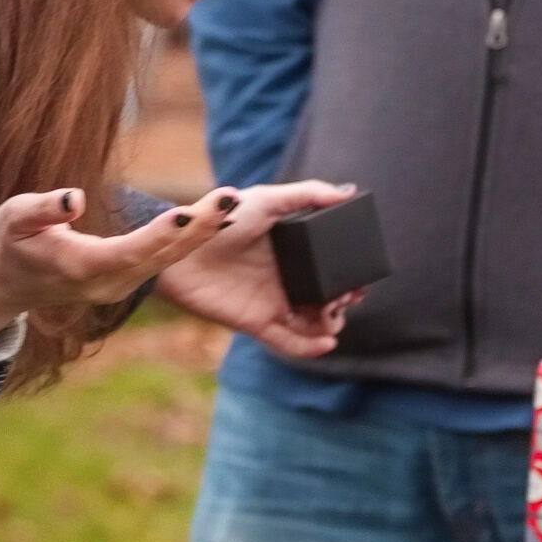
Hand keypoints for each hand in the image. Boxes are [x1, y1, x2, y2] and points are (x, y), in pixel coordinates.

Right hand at [0, 185, 237, 344]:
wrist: (12, 282)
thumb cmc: (13, 241)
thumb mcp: (15, 218)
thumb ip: (42, 209)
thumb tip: (73, 198)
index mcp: (80, 268)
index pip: (127, 252)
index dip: (158, 235)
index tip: (186, 214)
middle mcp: (107, 284)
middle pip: (160, 257)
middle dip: (197, 229)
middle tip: (230, 199)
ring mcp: (120, 287)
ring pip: (169, 259)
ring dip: (202, 232)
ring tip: (230, 202)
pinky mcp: (128, 281)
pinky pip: (166, 260)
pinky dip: (191, 239)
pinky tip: (216, 216)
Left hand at [156, 179, 361, 358]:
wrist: (181, 248)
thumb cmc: (221, 218)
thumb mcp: (266, 199)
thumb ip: (307, 194)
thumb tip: (346, 193)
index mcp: (292, 252)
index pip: (329, 268)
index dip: (348, 276)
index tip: (360, 278)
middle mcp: (286, 279)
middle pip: (327, 298)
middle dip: (344, 301)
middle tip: (348, 296)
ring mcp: (272, 302)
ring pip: (312, 323)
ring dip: (330, 325)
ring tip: (333, 315)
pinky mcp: (256, 322)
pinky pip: (288, 341)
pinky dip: (309, 347)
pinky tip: (326, 343)